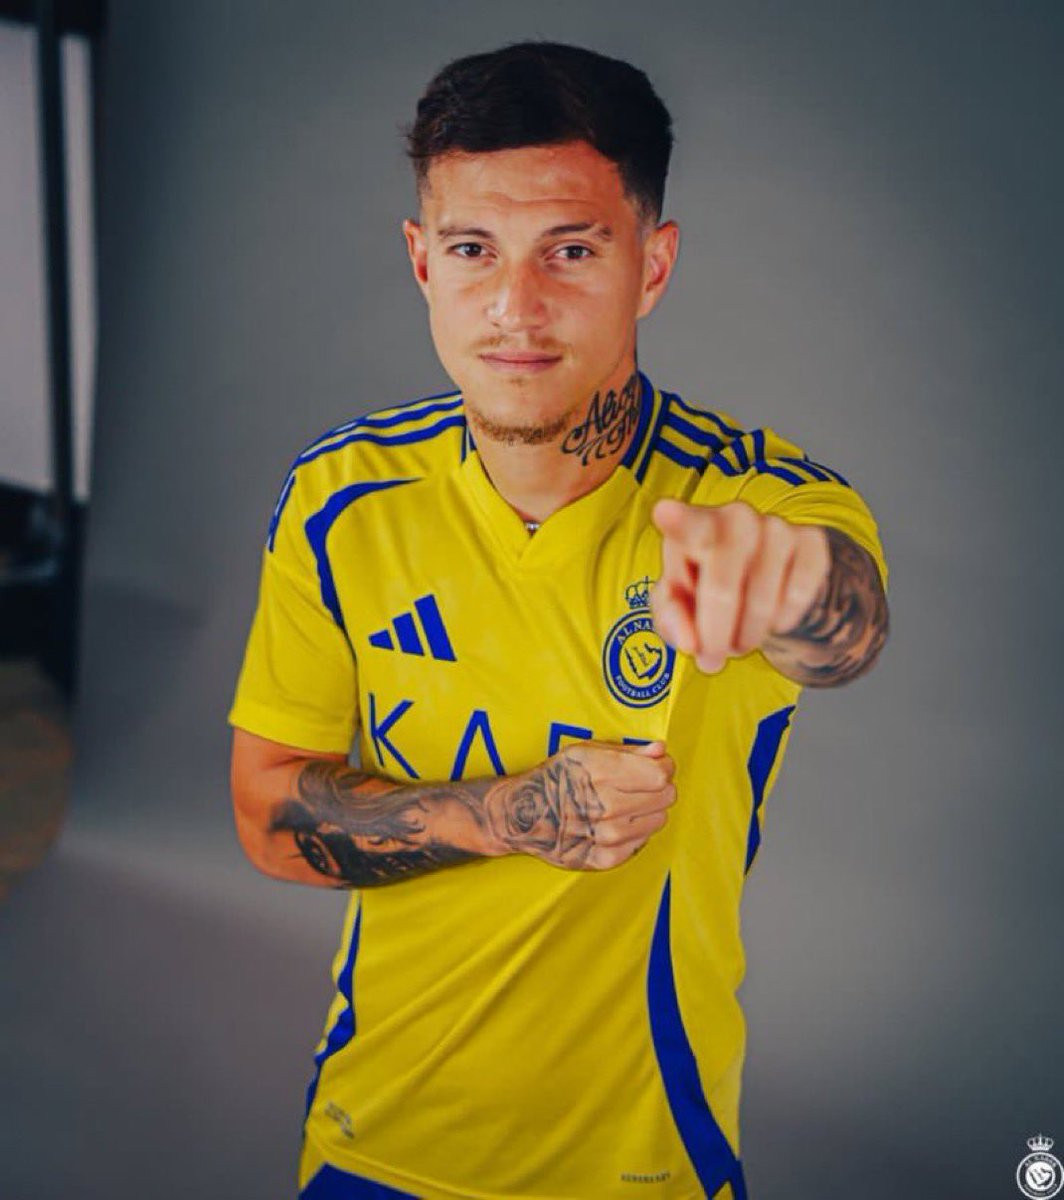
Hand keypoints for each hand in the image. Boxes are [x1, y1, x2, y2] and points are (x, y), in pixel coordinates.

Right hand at [482, 740, 675, 870]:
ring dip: (649, 810)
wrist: (524, 815)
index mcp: (600, 772)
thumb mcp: (587, 751)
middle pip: (665, 796)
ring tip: (626, 803)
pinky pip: (642, 842)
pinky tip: (616, 822)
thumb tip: (661, 750)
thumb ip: (628, 750)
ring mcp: (606, 836)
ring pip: (659, 819)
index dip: (664, 766)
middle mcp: (605, 806)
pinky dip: (635, 831)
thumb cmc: (557, 777)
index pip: (660, 774)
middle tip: (641, 784)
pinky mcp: (605, 858)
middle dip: (659, 787)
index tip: (657, 765)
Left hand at [649, 498, 829, 673]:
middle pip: (722, 591)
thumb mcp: (678, 606)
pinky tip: (772, 617)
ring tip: (740, 638)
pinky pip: (798, 597)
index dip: (676, 520)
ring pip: (762, 603)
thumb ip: (671, 620)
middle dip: (716, 636)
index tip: (664, 513)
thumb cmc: (705, 588)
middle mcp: (734, 518)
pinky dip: (783, 621)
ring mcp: (776, 527)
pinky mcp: (811, 542)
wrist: (763, 577)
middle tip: (712, 658)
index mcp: (692, 527)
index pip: (684, 524)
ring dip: (748, 636)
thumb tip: (691, 643)